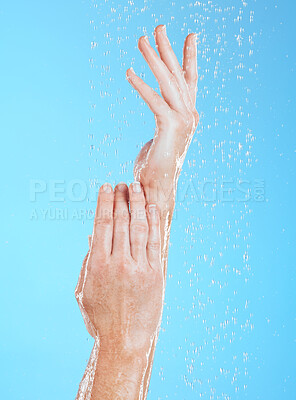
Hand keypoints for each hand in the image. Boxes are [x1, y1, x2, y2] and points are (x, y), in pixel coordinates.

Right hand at [75, 182, 163, 354]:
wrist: (125, 340)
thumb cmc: (100, 317)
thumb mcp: (84, 290)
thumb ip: (88, 261)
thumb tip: (91, 237)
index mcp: (98, 265)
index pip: (102, 224)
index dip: (104, 203)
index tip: (106, 187)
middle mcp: (119, 262)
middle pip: (121, 221)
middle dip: (122, 199)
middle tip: (123, 184)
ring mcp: (139, 267)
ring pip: (139, 227)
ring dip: (138, 204)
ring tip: (136, 188)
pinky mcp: (156, 274)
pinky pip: (155, 242)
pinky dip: (154, 222)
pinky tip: (152, 208)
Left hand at [126, 25, 198, 204]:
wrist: (159, 188)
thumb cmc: (156, 165)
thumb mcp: (163, 136)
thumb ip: (165, 119)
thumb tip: (162, 111)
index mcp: (188, 116)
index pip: (190, 81)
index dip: (189, 58)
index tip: (190, 36)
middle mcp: (189, 115)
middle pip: (179, 75)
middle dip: (168, 49)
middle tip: (159, 27)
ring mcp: (183, 121)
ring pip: (168, 83)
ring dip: (154, 59)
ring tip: (141, 40)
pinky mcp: (171, 128)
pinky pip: (154, 101)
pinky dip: (141, 86)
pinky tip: (129, 73)